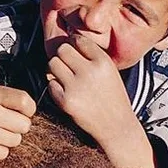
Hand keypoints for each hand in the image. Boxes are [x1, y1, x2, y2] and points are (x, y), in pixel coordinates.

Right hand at [0, 85, 35, 159]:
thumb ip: (9, 98)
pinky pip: (4, 153)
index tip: (21, 112)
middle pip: (24, 125)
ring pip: (15, 140)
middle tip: (4, 124)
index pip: (26, 102)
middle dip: (18, 126)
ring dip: (9, 138)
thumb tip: (33, 114)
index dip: (28, 110)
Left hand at [47, 35, 154, 167]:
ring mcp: (76, 86)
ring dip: (56, 69)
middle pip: (62, 49)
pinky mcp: (66, 101)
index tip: (74, 51)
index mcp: (103, 62)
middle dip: (62, 56)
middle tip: (67, 65)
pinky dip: (55, 86)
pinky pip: (50, 83)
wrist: (117, 127)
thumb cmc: (113, 98)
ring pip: (52, 63)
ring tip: (66, 77)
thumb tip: (68, 41)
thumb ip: (92, 56)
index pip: (78, 40)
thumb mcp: (111, 71)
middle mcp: (90, 71)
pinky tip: (66, 91)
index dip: (74, 44)